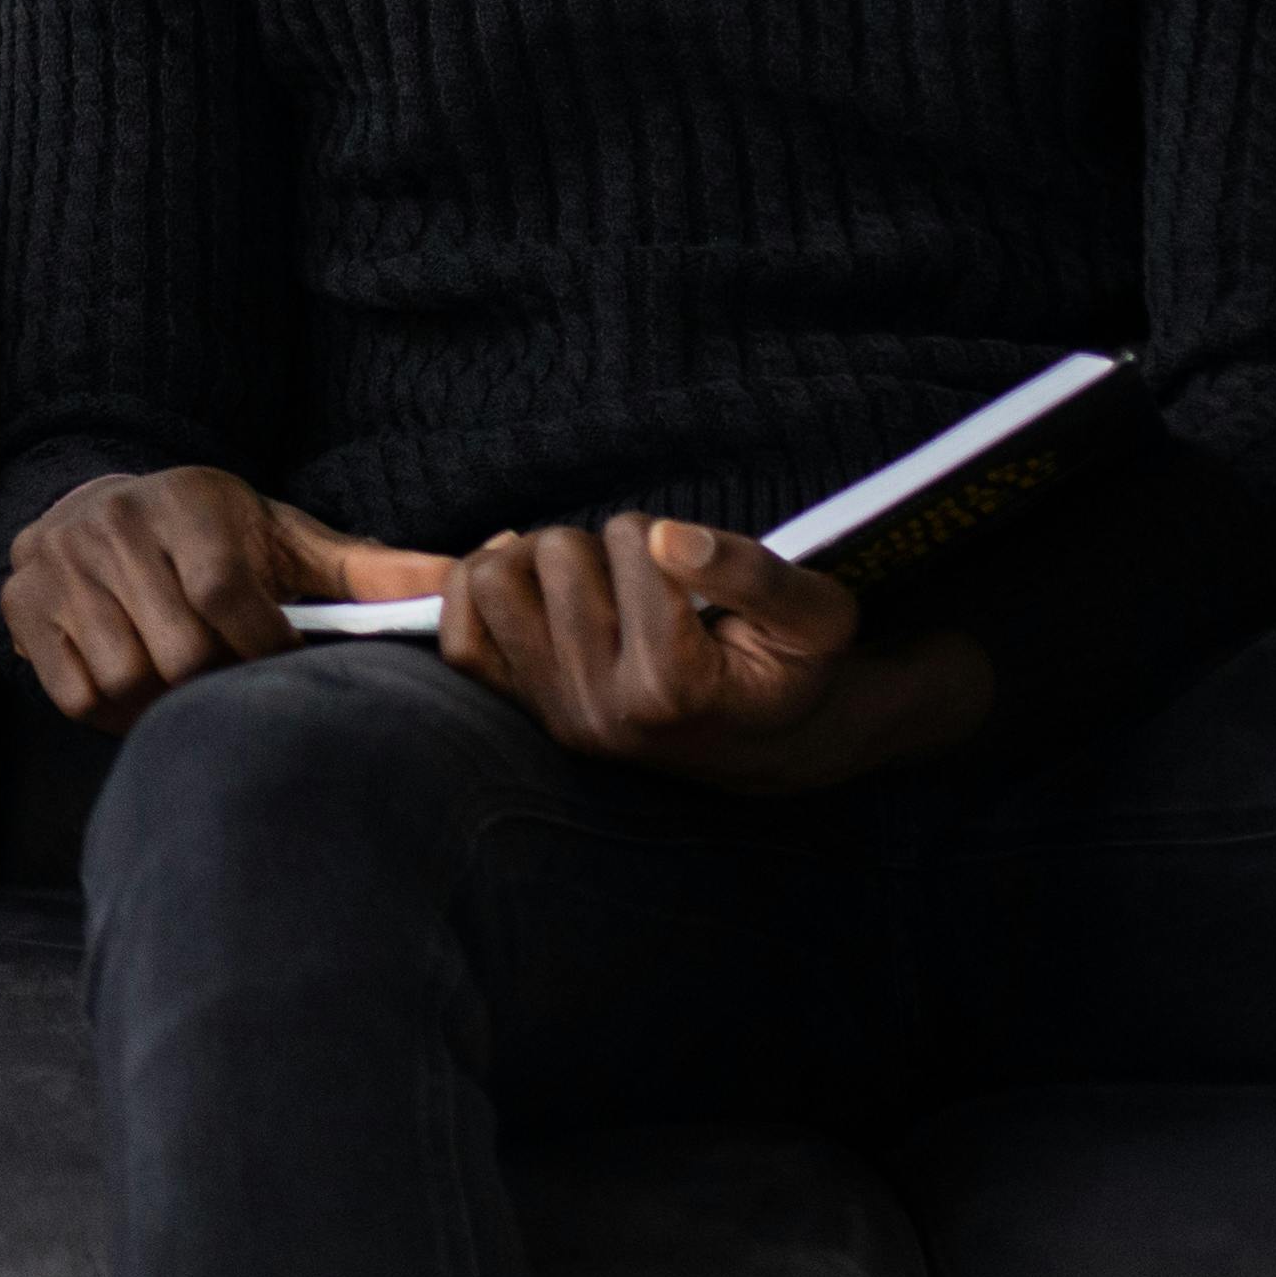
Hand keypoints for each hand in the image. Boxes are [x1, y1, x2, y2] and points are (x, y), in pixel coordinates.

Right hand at [4, 466, 464, 732]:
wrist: (90, 505)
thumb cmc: (211, 535)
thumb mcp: (286, 539)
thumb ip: (373, 570)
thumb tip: (477, 567)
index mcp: (186, 503)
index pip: (226, 598)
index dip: (261, 651)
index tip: (277, 663)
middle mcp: (113, 524)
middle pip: (178, 652)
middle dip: (217, 683)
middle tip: (231, 679)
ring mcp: (60, 565)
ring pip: (126, 679)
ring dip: (165, 702)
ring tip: (186, 681)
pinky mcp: (22, 606)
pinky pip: (77, 694)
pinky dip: (115, 710)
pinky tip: (140, 685)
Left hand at [436, 517, 993, 792]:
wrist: (774, 743)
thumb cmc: (795, 667)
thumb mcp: (815, 615)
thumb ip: (749, 572)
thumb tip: (664, 538)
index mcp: (672, 686)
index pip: (632, 540)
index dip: (666, 533)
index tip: (697, 575)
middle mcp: (601, 708)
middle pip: (557, 552)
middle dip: (602, 543)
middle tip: (646, 579)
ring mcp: (555, 713)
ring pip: (495, 579)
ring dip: (540, 559)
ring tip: (593, 578)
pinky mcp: (526, 711)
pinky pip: (459, 636)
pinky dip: (478, 589)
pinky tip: (531, 581)